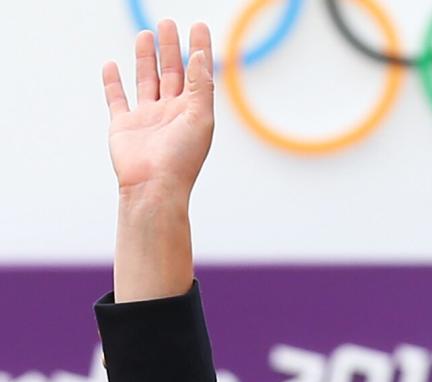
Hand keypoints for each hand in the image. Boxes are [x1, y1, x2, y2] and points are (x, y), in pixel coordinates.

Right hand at [103, 20, 213, 203]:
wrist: (153, 188)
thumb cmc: (181, 160)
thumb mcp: (200, 118)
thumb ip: (201, 86)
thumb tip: (200, 55)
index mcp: (191, 113)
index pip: (197, 74)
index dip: (198, 49)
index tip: (198, 26)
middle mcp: (170, 114)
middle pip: (170, 73)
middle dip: (170, 48)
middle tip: (167, 24)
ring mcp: (146, 119)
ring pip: (145, 81)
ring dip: (145, 58)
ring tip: (145, 34)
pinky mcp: (123, 126)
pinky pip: (116, 99)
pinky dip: (113, 82)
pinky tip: (112, 65)